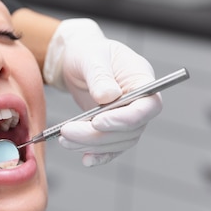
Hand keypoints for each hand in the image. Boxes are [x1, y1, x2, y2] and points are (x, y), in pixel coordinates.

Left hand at [43, 18, 162, 166]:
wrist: (77, 59)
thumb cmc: (88, 52)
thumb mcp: (91, 57)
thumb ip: (100, 76)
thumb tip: (107, 97)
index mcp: (142, 80)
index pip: (147, 106)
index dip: (125, 119)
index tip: (97, 121)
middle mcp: (139, 102)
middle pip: (130, 129)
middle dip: (97, 135)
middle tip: (67, 132)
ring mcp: (127, 117)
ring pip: (119, 141)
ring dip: (91, 145)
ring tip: (64, 139)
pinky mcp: (112, 128)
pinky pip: (112, 147)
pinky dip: (100, 155)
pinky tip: (86, 159)